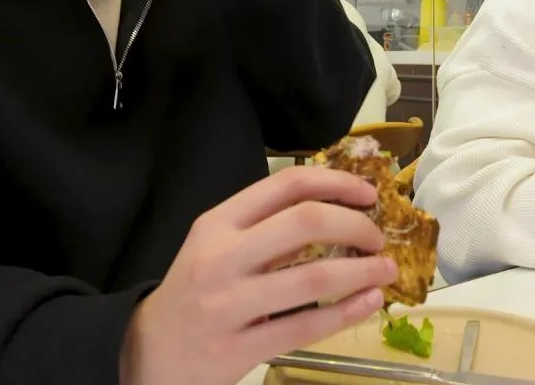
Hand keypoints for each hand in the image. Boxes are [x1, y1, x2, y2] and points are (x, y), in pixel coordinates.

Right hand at [119, 167, 397, 384]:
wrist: (149, 352)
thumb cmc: (195, 291)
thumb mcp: (216, 245)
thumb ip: (266, 226)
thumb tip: (341, 210)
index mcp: (218, 222)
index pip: (286, 184)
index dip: (336, 182)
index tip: (368, 194)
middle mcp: (221, 257)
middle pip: (305, 222)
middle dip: (356, 226)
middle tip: (377, 237)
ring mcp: (228, 304)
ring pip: (314, 276)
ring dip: (362, 271)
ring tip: (385, 270)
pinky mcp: (240, 347)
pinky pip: (306, 325)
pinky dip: (347, 311)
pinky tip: (368, 302)